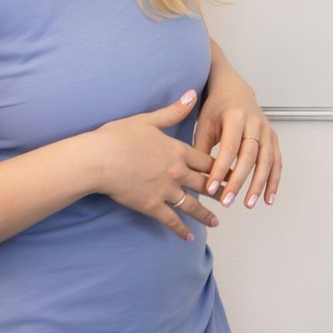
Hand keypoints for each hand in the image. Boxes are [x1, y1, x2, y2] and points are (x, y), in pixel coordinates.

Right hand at [92, 90, 218, 240]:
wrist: (98, 159)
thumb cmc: (118, 136)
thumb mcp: (148, 119)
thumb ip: (174, 111)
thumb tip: (192, 94)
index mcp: (177, 151)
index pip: (206, 160)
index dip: (221, 166)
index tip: (233, 171)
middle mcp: (176, 171)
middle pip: (205, 183)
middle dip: (220, 190)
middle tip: (232, 196)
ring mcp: (165, 190)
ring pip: (192, 205)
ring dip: (205, 215)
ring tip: (216, 222)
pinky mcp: (151, 206)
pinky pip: (171, 220)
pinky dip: (181, 230)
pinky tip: (189, 238)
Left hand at [195, 70, 281, 209]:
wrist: (234, 91)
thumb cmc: (216, 109)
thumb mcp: (204, 124)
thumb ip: (201, 150)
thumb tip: (196, 179)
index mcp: (235, 117)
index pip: (229, 147)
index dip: (220, 169)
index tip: (211, 188)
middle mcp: (255, 123)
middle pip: (249, 156)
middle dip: (238, 181)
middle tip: (227, 201)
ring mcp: (267, 131)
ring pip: (267, 161)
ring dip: (258, 185)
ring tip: (248, 204)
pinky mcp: (273, 138)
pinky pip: (277, 162)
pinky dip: (273, 181)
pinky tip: (267, 198)